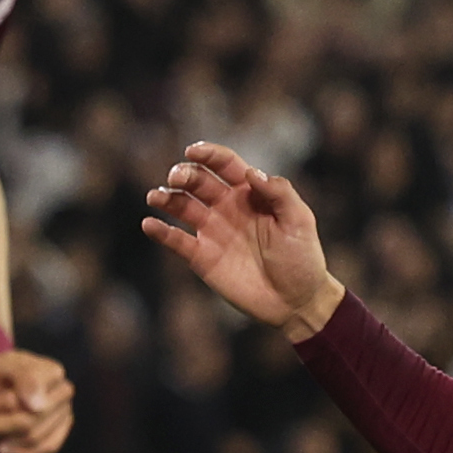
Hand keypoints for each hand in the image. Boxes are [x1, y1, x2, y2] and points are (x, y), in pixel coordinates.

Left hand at [0, 344, 74, 452]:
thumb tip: (36, 406)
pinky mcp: (60, 431)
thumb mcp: (0, 364)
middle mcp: (64, 392)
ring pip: (33, 436)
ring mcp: (64, 412)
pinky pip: (46, 448)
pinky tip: (3, 448)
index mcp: (51, 372)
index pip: (28, 394)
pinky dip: (21, 451)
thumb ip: (21, 377)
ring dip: (3, 435)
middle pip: (29, 420)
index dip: (0, 402)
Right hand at [140, 142, 342, 339]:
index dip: (208, 154)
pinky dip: (160, 231)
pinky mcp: (201, 257)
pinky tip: (150, 224)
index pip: (224, 164)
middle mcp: (226, 207)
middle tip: (176, 178)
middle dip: (184, 174)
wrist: (295, 301)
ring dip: (165, 198)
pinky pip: (176, 240)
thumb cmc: (303, 258)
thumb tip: (251, 172)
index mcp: (250, 192)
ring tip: (155, 197)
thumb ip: (280, 193)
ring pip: (181, 206)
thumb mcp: (299, 221)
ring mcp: (211, 231)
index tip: (192, 151)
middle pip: (198, 181)